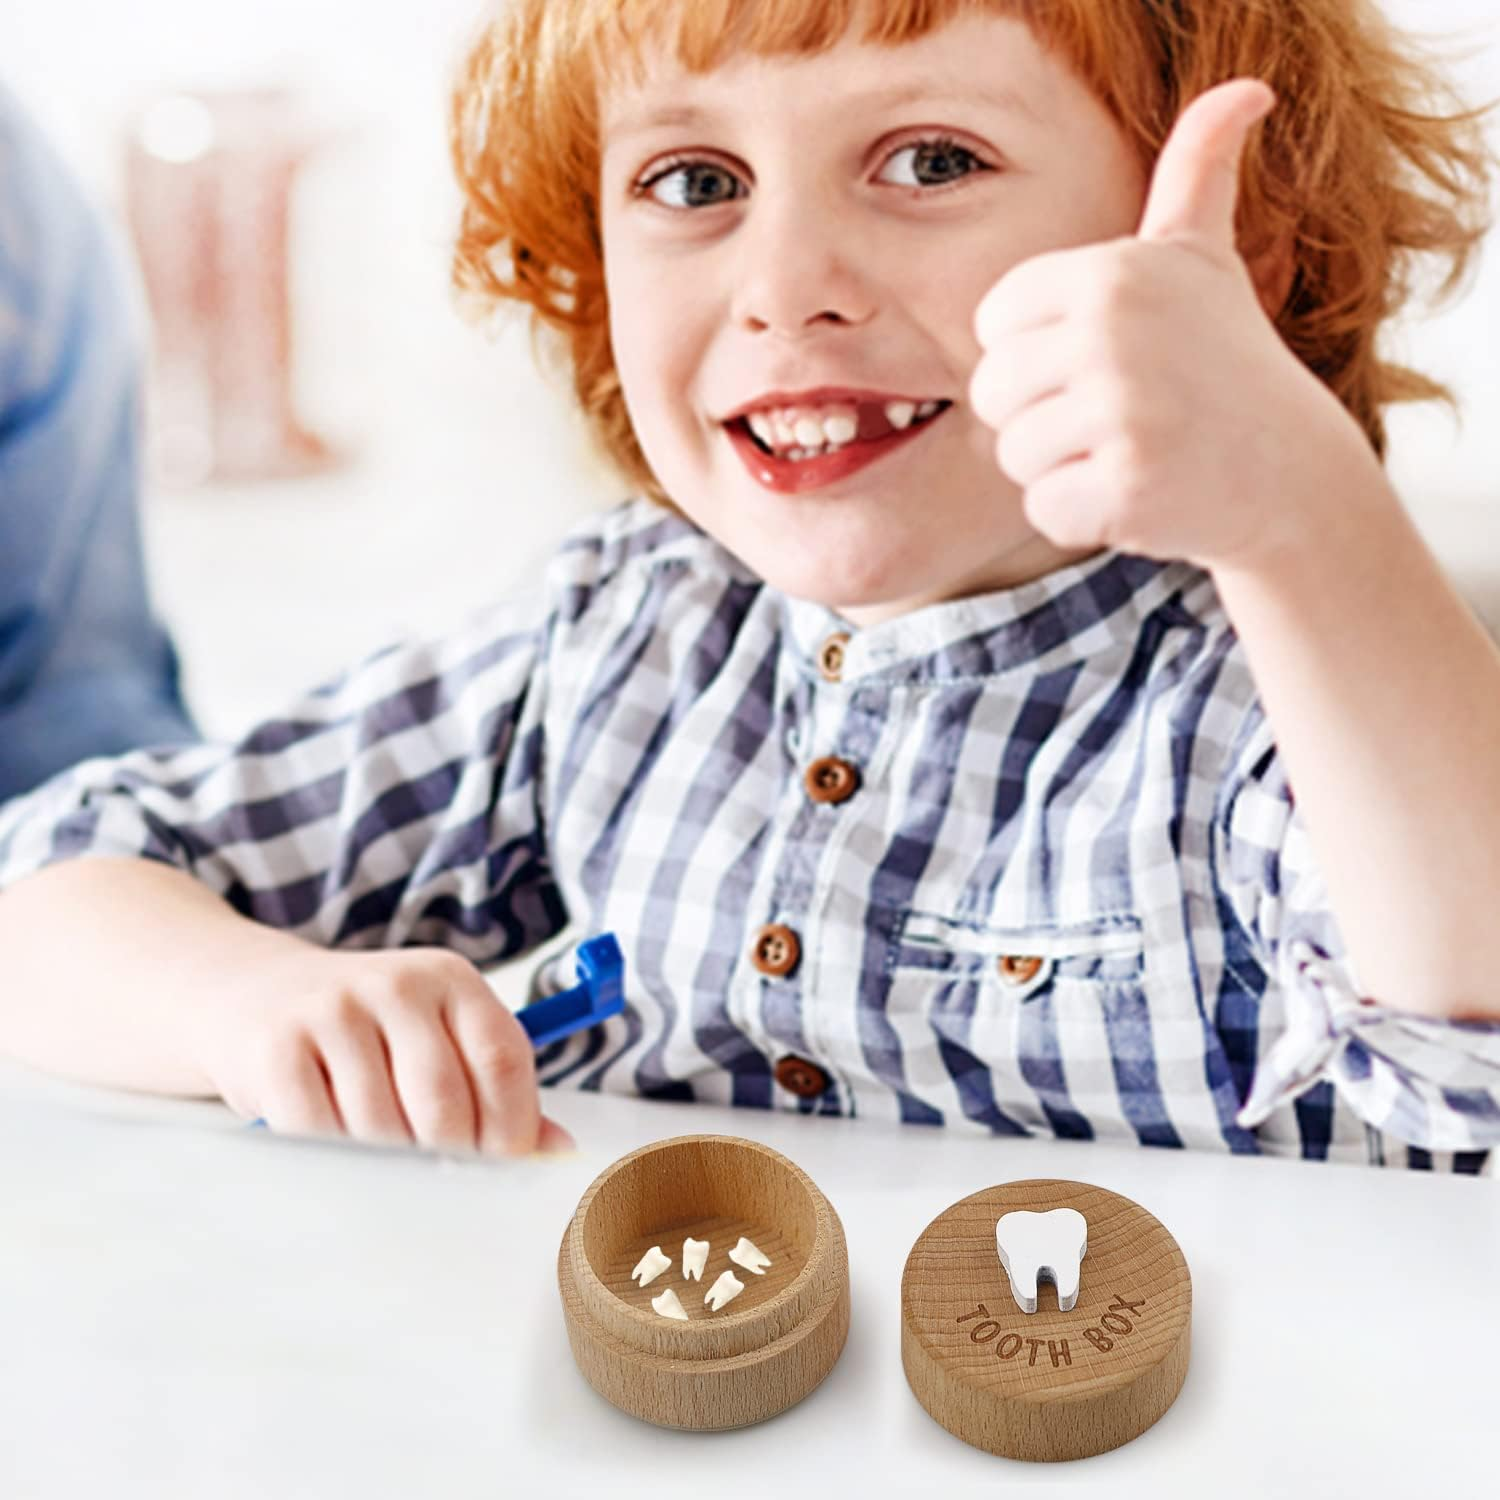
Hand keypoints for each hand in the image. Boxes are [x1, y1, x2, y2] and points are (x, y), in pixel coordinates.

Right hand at [189, 945, 573, 1156]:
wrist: (256, 994)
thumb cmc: (370, 1031)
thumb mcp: (438, 1036)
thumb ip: (496, 1088)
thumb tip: (557, 1151)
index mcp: (451, 980)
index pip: (502, 1059)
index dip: (513, 1127)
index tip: (508, 1169)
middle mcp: (397, 986)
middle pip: (444, 1101)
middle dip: (450, 1157)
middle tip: (441, 1180)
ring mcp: (333, 1011)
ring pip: (382, 1127)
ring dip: (387, 1163)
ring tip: (382, 1159)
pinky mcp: (278, 1048)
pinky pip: (319, 1134)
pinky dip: (333, 1158)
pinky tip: (335, 1148)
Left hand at [969, 79, 1380, 572]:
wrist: (1294, 474)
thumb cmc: (1227, 364)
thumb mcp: (1204, 260)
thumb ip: (1196, 174)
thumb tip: (1244, 89)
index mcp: (1112, 274)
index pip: (992, 324)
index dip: (1034, 354)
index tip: (1101, 361)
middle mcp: (1113, 333)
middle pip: (992, 392)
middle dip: (1041, 415)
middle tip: (1120, 415)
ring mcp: (1122, 412)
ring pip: (1014, 455)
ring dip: (1062, 468)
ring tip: (1134, 450)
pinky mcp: (1126, 488)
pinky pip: (1044, 511)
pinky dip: (1083, 515)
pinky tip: (1141, 494)